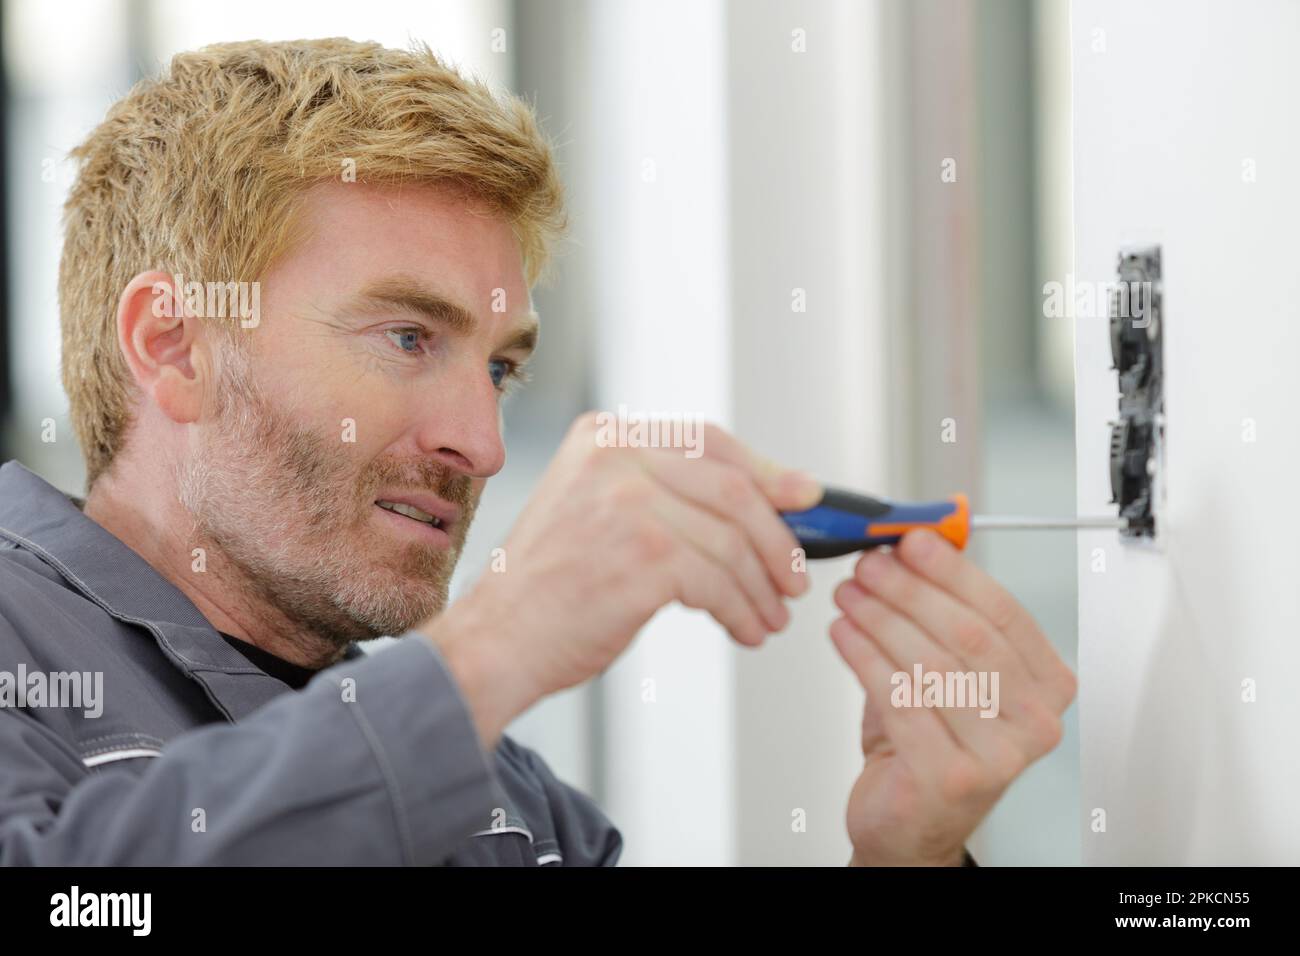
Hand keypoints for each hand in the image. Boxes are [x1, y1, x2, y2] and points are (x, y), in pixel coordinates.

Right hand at [429, 412, 820, 746]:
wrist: (496, 641)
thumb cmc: (550, 586)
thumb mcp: (598, 510)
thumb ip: (665, 492)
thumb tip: (765, 500)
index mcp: (603, 436)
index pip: (709, 440)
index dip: (767, 471)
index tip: (806, 498)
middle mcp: (614, 457)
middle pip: (732, 489)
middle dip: (776, 538)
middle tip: (795, 576)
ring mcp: (628, 504)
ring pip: (731, 541)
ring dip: (761, 586)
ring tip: (770, 615)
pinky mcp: (643, 557)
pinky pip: (719, 582)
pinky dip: (742, 609)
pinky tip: (745, 628)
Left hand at [829, 528, 1076, 865]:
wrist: (910, 821)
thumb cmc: (932, 740)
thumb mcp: (949, 669)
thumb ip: (943, 610)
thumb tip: (920, 540)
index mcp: (1048, 685)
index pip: (1003, 612)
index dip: (954, 570)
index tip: (913, 541)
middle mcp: (1035, 723)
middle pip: (967, 635)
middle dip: (909, 590)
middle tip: (869, 565)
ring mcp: (997, 757)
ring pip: (929, 665)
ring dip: (879, 619)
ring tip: (848, 595)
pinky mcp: (949, 777)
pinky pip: (899, 699)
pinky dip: (863, 657)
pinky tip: (843, 634)